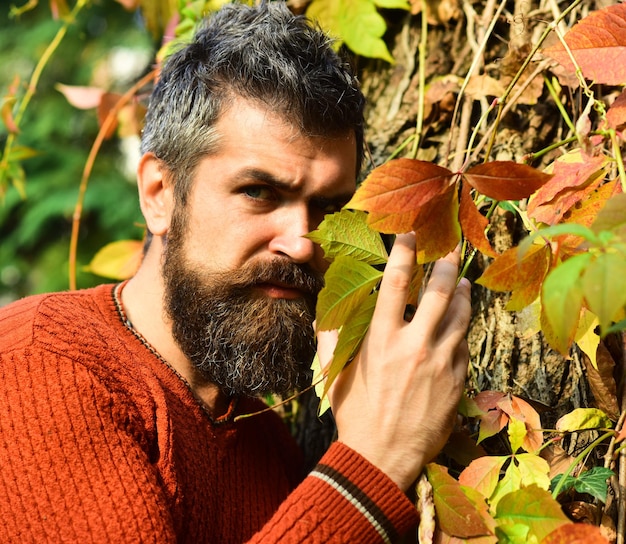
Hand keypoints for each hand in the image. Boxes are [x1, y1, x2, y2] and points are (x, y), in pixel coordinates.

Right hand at [319, 233, 470, 490]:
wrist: (383, 456)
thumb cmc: (354, 414)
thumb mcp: (335, 374)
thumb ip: (330, 338)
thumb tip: (323, 314)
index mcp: (381, 339)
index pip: (395, 282)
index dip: (404, 251)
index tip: (410, 233)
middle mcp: (414, 345)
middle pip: (438, 291)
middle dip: (445, 264)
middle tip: (449, 250)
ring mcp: (441, 362)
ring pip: (460, 315)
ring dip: (462, 294)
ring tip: (462, 282)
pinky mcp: (457, 380)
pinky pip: (463, 345)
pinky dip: (460, 330)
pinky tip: (458, 324)